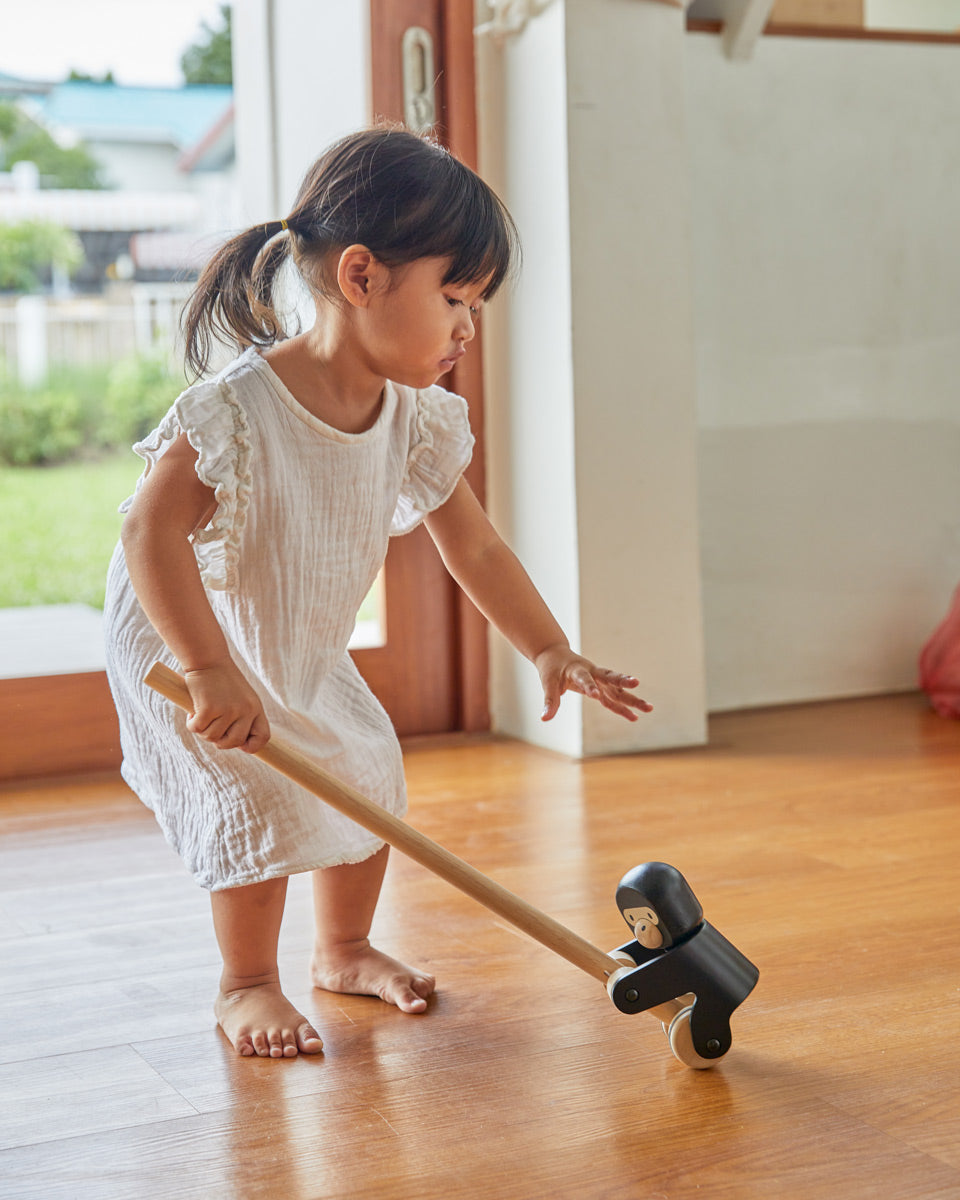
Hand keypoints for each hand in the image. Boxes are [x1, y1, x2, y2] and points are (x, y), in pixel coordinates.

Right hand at [183, 661, 270, 752]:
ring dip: (203, 730)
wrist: (207, 659)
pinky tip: (192, 712)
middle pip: (234, 742)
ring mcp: (228, 710)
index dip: (251, 746)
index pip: (263, 737)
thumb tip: (238, 744)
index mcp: (255, 707)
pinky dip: (191, 723)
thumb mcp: (241, 697)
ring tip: (201, 715)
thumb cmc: (222, 680)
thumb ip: (243, 718)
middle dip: (220, 741)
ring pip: (212, 737)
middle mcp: (245, 710)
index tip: (240, 745)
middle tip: (211, 728)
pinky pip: (198, 729)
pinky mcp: (209, 708)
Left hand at [535, 643, 652, 722]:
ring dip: (632, 698)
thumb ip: (550, 701)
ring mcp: (599, 680)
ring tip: (649, 708)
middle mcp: (592, 673)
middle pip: (610, 677)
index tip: (595, 695)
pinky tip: (634, 717)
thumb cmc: (551, 669)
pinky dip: (622, 708)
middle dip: (623, 681)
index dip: (589, 686)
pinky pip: (613, 698)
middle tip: (636, 683)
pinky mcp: (601, 687)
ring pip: (617, 689)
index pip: (584, 678)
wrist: (556, 656)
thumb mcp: (548, 683)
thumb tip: (544, 719)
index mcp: (577, 670)